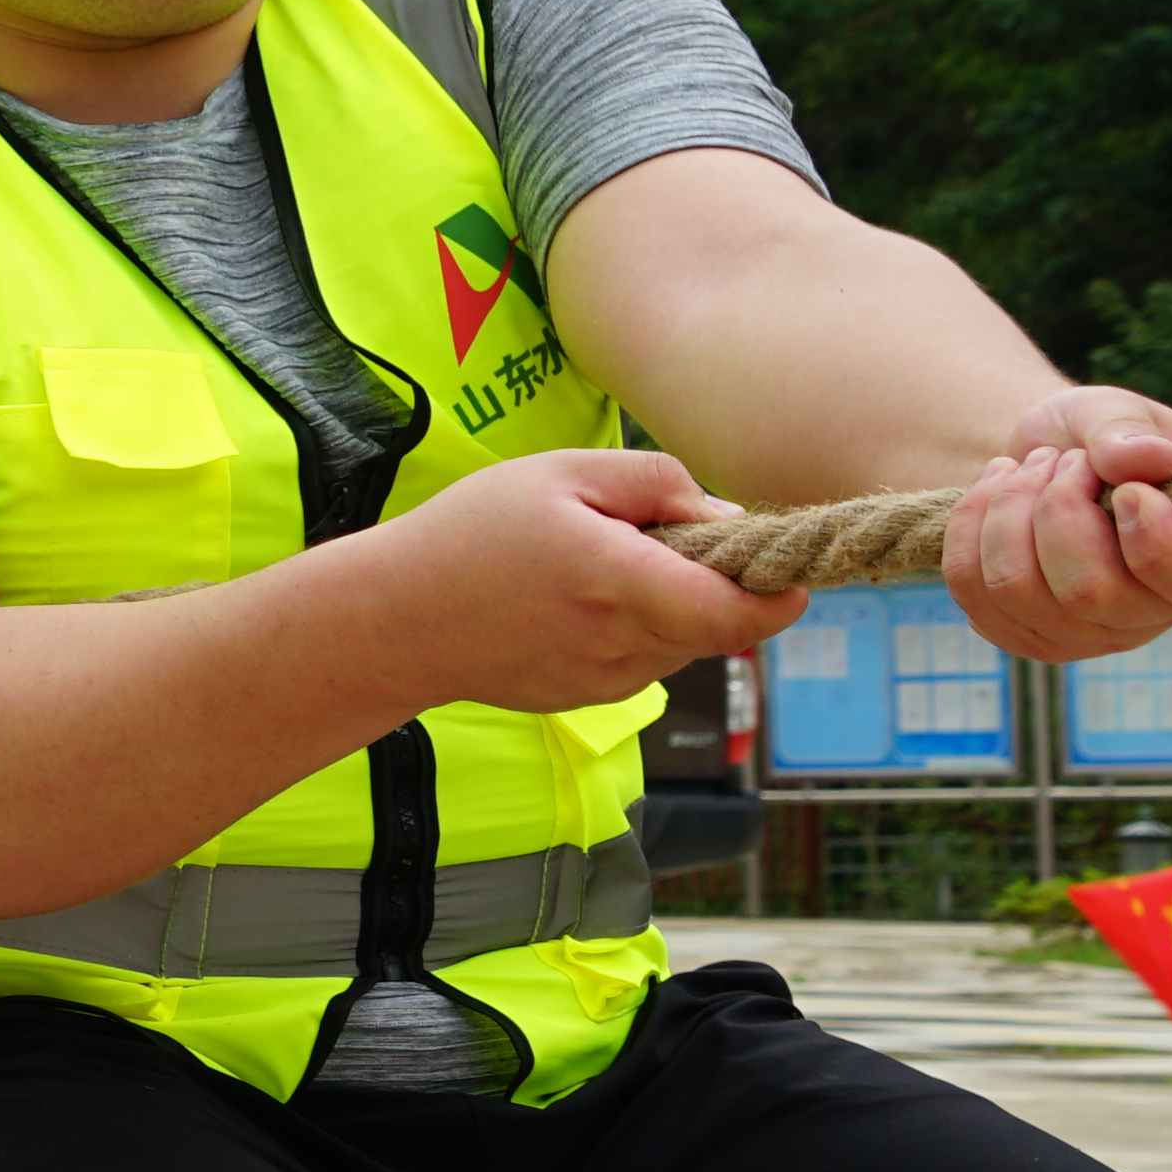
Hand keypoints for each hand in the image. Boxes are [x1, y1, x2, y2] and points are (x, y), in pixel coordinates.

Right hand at [370, 451, 800, 711]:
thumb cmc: (470, 535)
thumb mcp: (562, 473)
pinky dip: (634, 628)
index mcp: (624, 584)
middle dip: (714, 581)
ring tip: (602, 565)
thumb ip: (657, 483)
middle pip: (719, 624)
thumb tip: (726, 515)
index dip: (780, 593)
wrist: (391, 621)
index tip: (778, 559)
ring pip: (683, 642)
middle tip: (657, 536)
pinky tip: (573, 601)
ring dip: (672, 604)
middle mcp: (626, 646)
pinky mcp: (586, 698)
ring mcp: (607, 681)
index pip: (744, 615)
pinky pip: (643, 659)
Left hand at [945, 388, 1171, 660]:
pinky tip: (994, 489)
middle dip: (1059, 505)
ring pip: (1017, 589)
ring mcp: (1081, 637)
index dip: (1156, 539)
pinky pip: (970, 588)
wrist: (1045, 458)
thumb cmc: (1102, 437)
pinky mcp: (1017, 634)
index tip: (1126, 487)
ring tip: (1029, 467)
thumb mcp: (1120, 411)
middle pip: (1088, 593)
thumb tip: (1145, 458)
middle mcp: (1150, 616)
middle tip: (1066, 461)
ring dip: (1009, 507)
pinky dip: (969, 524)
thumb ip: (1128, 429)